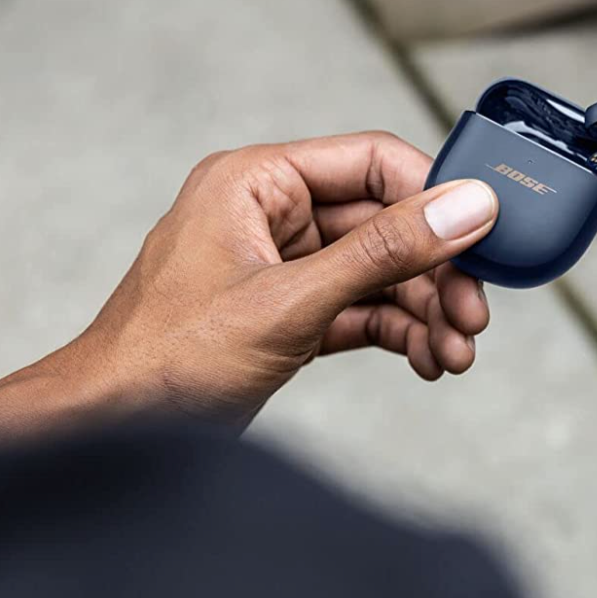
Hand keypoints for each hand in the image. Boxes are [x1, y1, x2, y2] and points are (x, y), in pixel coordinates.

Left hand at [0, 132, 497, 442]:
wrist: (111, 435)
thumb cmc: (166, 362)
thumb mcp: (291, 302)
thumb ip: (385, 253)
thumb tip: (464, 209)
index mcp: (254, 182)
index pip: (370, 162)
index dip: (434, 195)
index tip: (485, 233)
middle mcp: (270, 216)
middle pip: (385, 224)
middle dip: (435, 273)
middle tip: (472, 316)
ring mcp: (281, 267)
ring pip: (380, 273)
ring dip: (424, 312)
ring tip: (455, 354)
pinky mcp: (289, 315)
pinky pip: (362, 310)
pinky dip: (398, 334)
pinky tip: (426, 360)